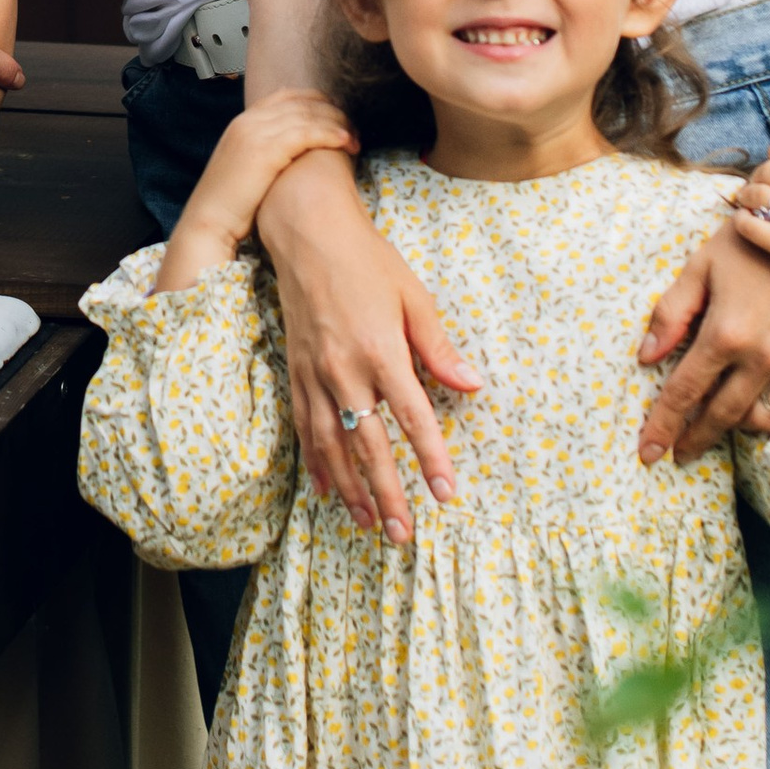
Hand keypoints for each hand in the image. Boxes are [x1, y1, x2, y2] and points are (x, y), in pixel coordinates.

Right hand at [164, 91, 359, 277]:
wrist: (208, 221)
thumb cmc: (230, 205)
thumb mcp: (246, 168)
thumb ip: (265, 152)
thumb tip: (293, 155)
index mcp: (243, 122)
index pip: (287, 96)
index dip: (317, 101)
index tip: (337, 114)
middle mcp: (248, 121)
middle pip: (301, 102)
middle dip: (332, 110)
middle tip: (353, 126)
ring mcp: (255, 133)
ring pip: (307, 115)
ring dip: (337, 122)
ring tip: (355, 138)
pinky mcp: (265, 151)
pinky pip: (305, 133)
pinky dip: (329, 134)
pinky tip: (346, 141)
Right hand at [254, 147, 481, 539]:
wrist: (308, 235)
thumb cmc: (368, 262)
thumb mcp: (414, 297)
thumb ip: (439, 347)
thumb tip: (473, 385)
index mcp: (381, 351)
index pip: (412, 419)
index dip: (430, 460)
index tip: (445, 494)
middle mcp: (345, 371)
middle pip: (368, 445)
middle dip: (387, 493)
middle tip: (402, 534)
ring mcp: (315, 375)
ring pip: (332, 446)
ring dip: (351, 488)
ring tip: (368, 522)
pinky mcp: (296, 372)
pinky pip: (305, 427)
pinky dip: (316, 461)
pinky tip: (327, 488)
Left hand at [638, 214, 769, 459]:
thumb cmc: (748, 245)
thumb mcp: (700, 267)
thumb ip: (671, 314)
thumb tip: (647, 358)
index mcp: (726, 333)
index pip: (685, 392)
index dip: (663, 426)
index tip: (649, 452)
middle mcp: (763, 356)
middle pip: (721, 417)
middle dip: (694, 440)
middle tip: (676, 453)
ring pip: (761, 419)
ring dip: (735, 428)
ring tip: (715, 422)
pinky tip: (755, 408)